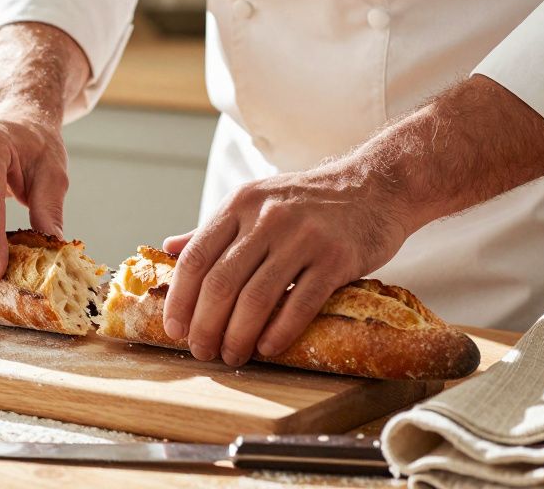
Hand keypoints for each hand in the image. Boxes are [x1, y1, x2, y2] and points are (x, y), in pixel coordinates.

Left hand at [160, 159, 412, 367]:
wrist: (376, 186)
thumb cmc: (308, 201)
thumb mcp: (255, 202)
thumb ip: (213, 229)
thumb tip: (167, 248)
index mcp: (239, 204)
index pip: (196, 257)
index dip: (180, 299)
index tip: (174, 329)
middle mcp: (266, 217)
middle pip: (222, 282)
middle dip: (205, 325)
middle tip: (202, 351)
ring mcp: (302, 237)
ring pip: (257, 297)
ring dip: (238, 335)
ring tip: (232, 355)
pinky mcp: (337, 257)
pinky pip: (301, 303)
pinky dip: (279, 331)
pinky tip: (267, 348)